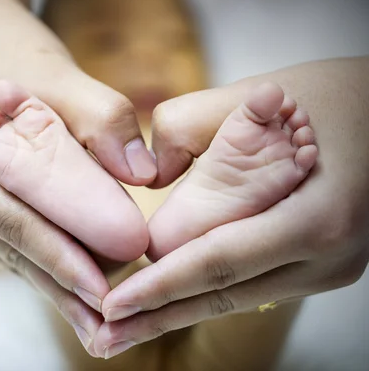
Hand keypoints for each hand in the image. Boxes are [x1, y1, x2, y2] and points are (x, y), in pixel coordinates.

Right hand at [0, 0, 155, 353]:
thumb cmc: (9, 47)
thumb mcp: (57, 72)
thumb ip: (103, 118)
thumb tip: (144, 176)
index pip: (12, 222)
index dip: (60, 261)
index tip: (104, 297)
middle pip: (9, 246)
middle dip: (62, 286)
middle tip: (108, 329)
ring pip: (7, 248)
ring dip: (54, 276)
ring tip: (98, 314)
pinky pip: (3, 235)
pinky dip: (40, 254)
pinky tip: (72, 276)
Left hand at [93, 57, 368, 357]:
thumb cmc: (331, 98)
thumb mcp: (258, 95)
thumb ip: (188, 127)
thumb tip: (147, 176)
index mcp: (316, 215)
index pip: (221, 260)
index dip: (162, 286)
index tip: (112, 304)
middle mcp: (327, 255)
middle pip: (224, 294)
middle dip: (158, 316)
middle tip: (103, 337)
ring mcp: (327, 268)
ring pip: (236, 298)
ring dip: (177, 311)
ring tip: (123, 330)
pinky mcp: (319, 267)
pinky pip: (252, 286)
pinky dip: (205, 294)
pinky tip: (169, 303)